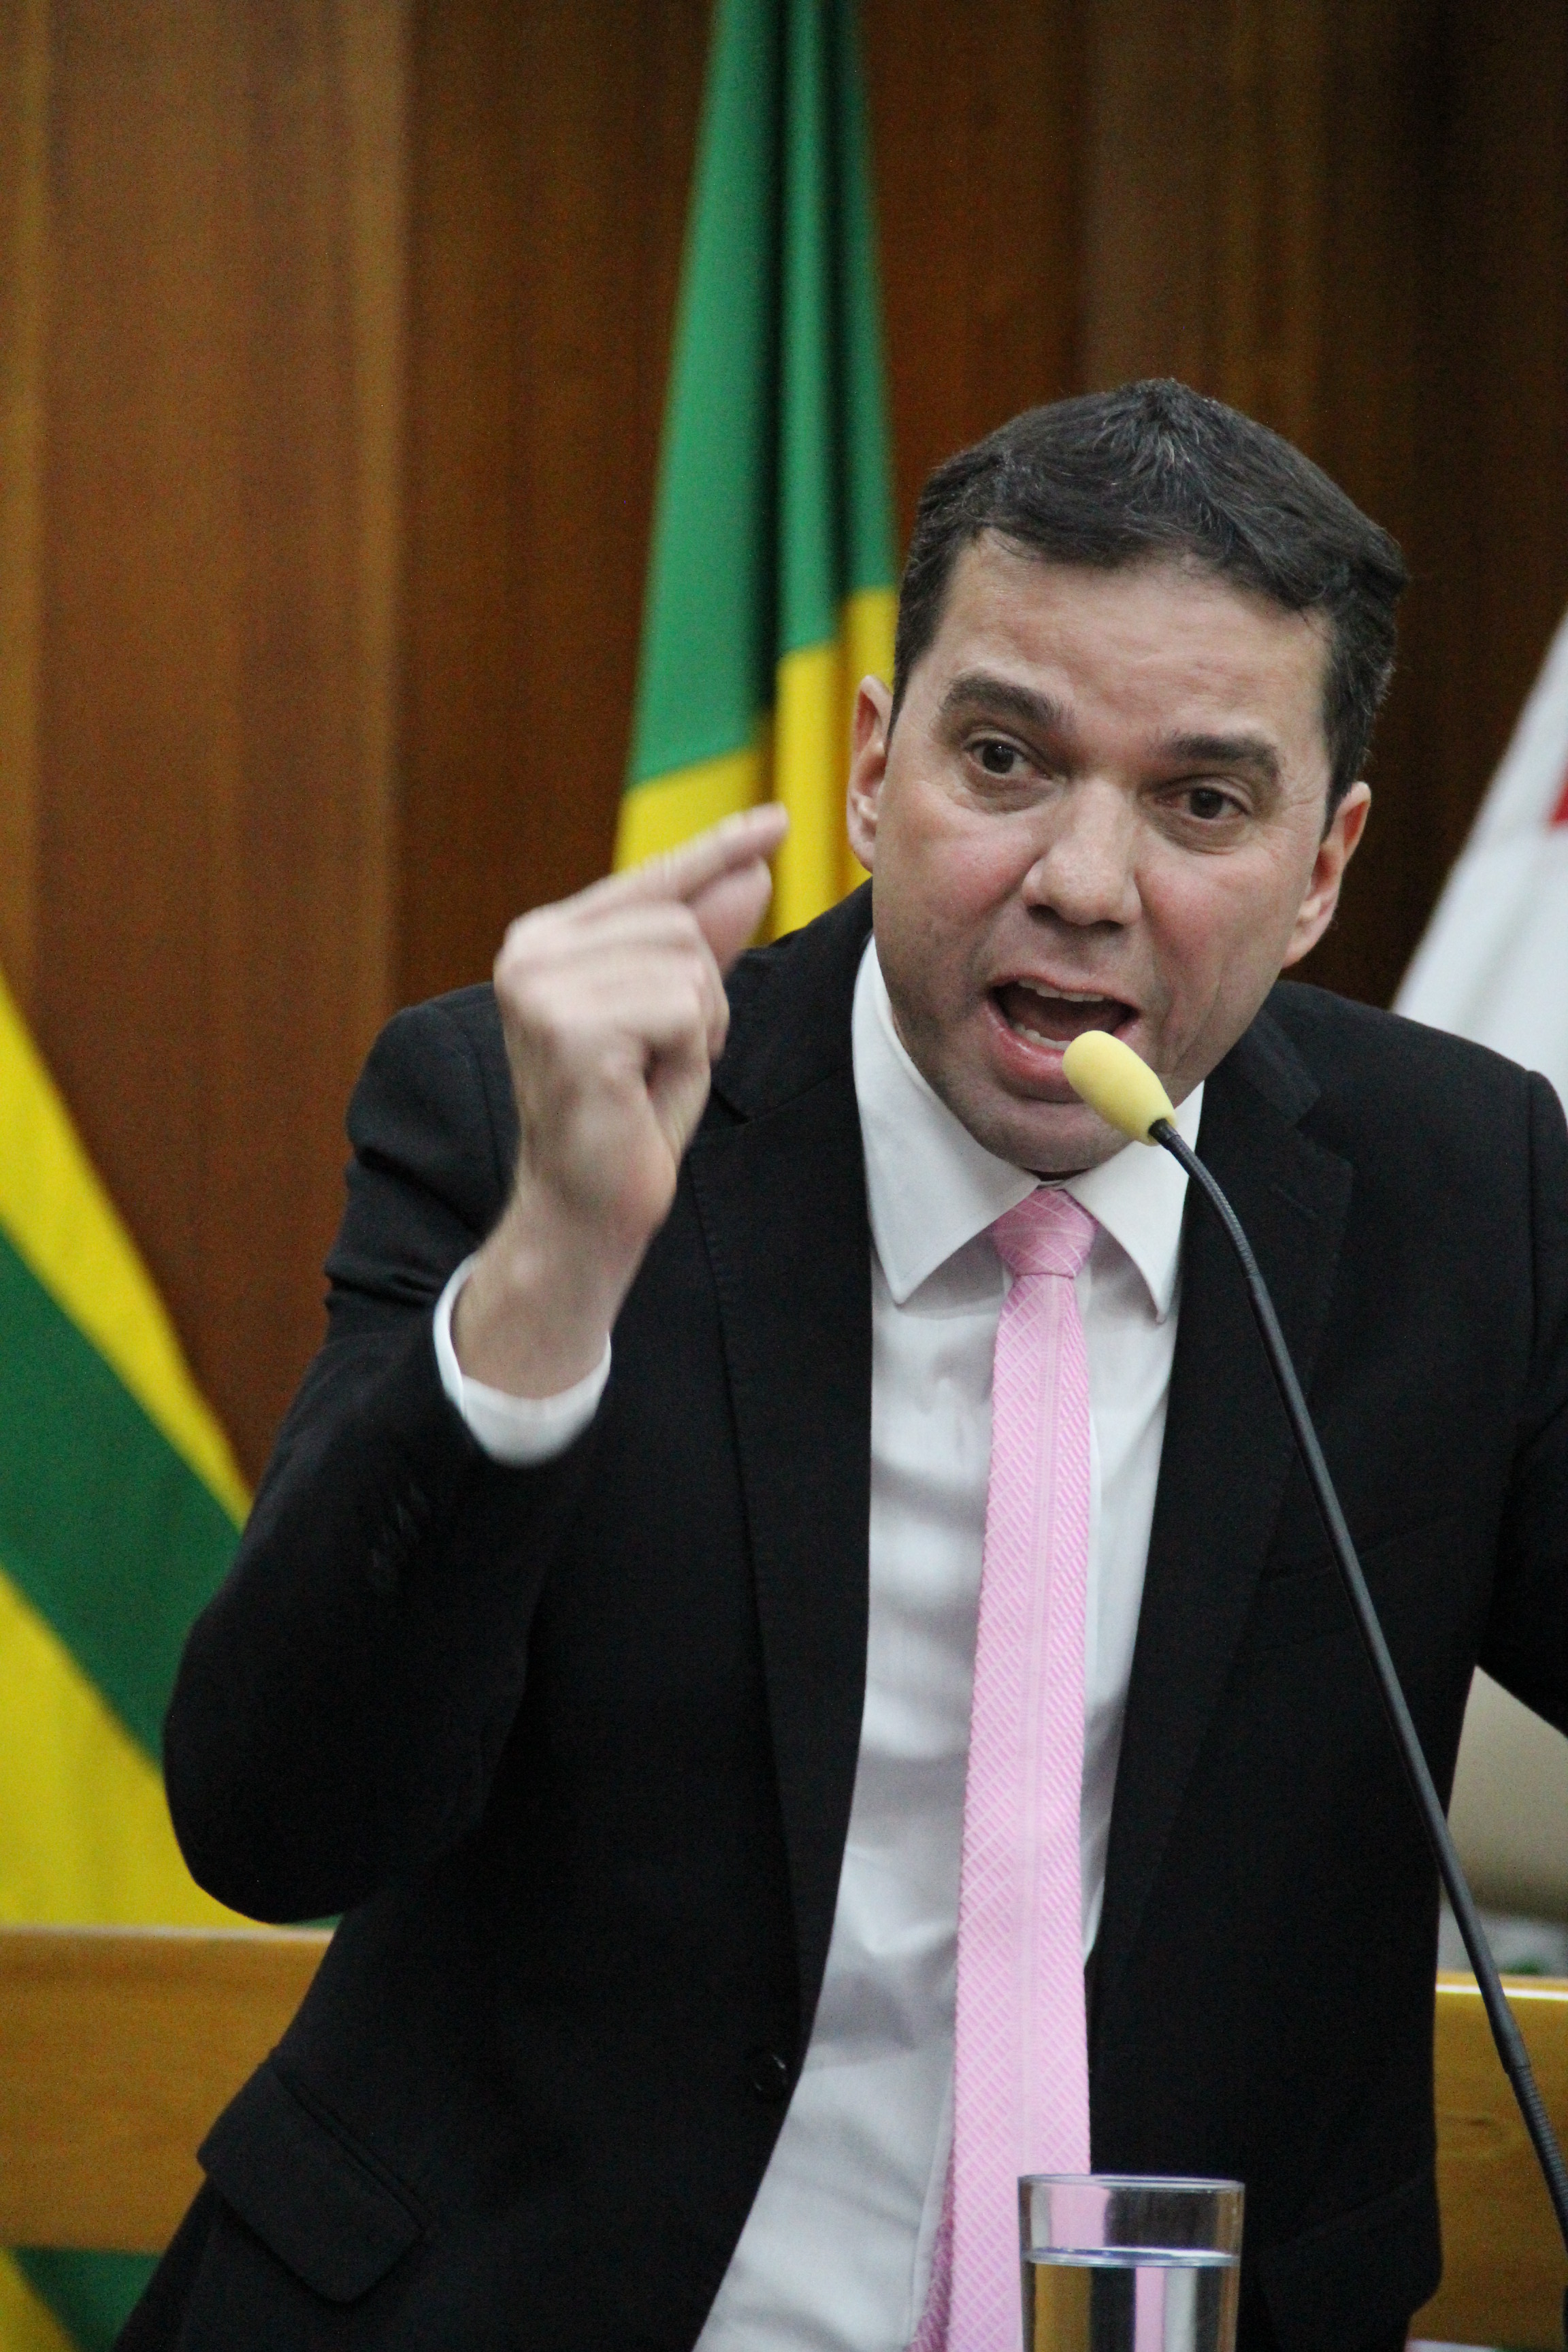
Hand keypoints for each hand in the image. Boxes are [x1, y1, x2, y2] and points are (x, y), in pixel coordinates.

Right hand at [452, 805, 788, 1396]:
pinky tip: (642, 1092)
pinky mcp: (570, 1029)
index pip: (650, 882)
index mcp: (545, 938)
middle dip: (699, 1001)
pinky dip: (686, 1057)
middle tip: (655, 1063)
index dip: (714, 853)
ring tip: (646, 1078)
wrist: (586, 1210)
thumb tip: (753, 866)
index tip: (774, 822)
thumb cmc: (627, 1117)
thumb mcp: (674, 1016)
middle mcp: (530, 950)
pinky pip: (681, 1010)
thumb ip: (702, 940)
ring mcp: (541, 986)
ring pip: (687, 967)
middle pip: (681, 926)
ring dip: (693, 1032)